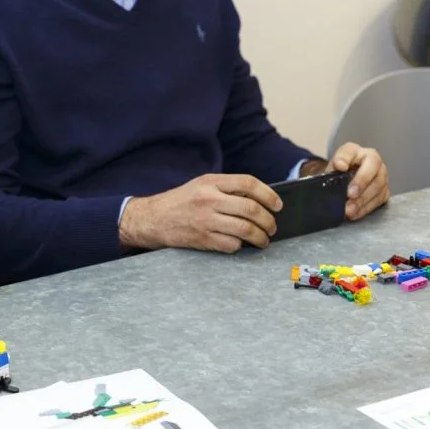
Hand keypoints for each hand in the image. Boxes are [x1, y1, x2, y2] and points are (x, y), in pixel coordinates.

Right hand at [120, 174, 282, 252]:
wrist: (152, 218)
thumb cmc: (179, 201)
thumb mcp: (201, 184)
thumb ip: (226, 188)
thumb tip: (258, 199)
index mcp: (211, 182)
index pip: (248, 184)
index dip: (268, 195)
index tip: (277, 205)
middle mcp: (209, 199)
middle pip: (251, 209)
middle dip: (268, 221)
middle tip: (272, 227)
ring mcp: (205, 220)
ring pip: (245, 230)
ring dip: (260, 237)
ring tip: (263, 240)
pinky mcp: (202, 239)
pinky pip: (231, 245)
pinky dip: (240, 246)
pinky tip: (239, 244)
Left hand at [326, 143, 389, 219]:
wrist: (344, 182)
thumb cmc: (338, 174)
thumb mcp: (331, 169)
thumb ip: (332, 168)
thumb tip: (340, 167)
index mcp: (355, 152)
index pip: (350, 151)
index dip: (345, 158)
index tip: (340, 167)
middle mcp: (373, 161)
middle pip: (373, 168)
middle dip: (361, 182)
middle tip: (350, 194)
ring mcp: (381, 175)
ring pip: (379, 186)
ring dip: (363, 199)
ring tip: (349, 209)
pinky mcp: (384, 190)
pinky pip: (379, 199)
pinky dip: (366, 208)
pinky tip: (355, 213)